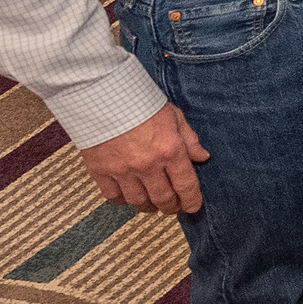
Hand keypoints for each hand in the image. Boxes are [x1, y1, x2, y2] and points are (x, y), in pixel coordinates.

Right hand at [81, 103, 209, 213]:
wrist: (103, 97)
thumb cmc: (141, 104)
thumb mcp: (174, 116)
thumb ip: (189, 140)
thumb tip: (202, 158)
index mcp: (170, 150)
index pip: (186, 185)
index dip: (192, 200)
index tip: (193, 206)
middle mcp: (147, 165)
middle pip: (163, 198)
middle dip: (171, 207)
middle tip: (173, 207)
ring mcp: (122, 170)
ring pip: (138, 202)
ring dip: (148, 207)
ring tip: (152, 204)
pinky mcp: (100, 172)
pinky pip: (113, 197)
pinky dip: (123, 200)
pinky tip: (128, 196)